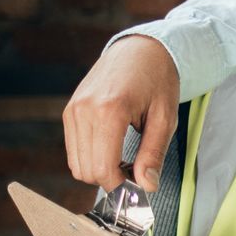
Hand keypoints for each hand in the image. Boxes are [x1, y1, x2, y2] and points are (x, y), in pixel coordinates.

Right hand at [64, 35, 179, 190]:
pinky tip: (112, 148)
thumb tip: (146, 187)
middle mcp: (84, 110)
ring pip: (76, 163)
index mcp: (110, 110)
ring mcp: (73, 109)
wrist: (141, 49)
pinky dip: (90, 157)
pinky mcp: (69, 110)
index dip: (120, 186)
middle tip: (135, 171)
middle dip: (110, 179)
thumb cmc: (158, 80)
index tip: (139, 186)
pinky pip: (73, 149)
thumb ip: (153, 153)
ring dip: (99, 169)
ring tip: (125, 158)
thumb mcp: (165, 117)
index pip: (103, 168)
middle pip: (86, 170)